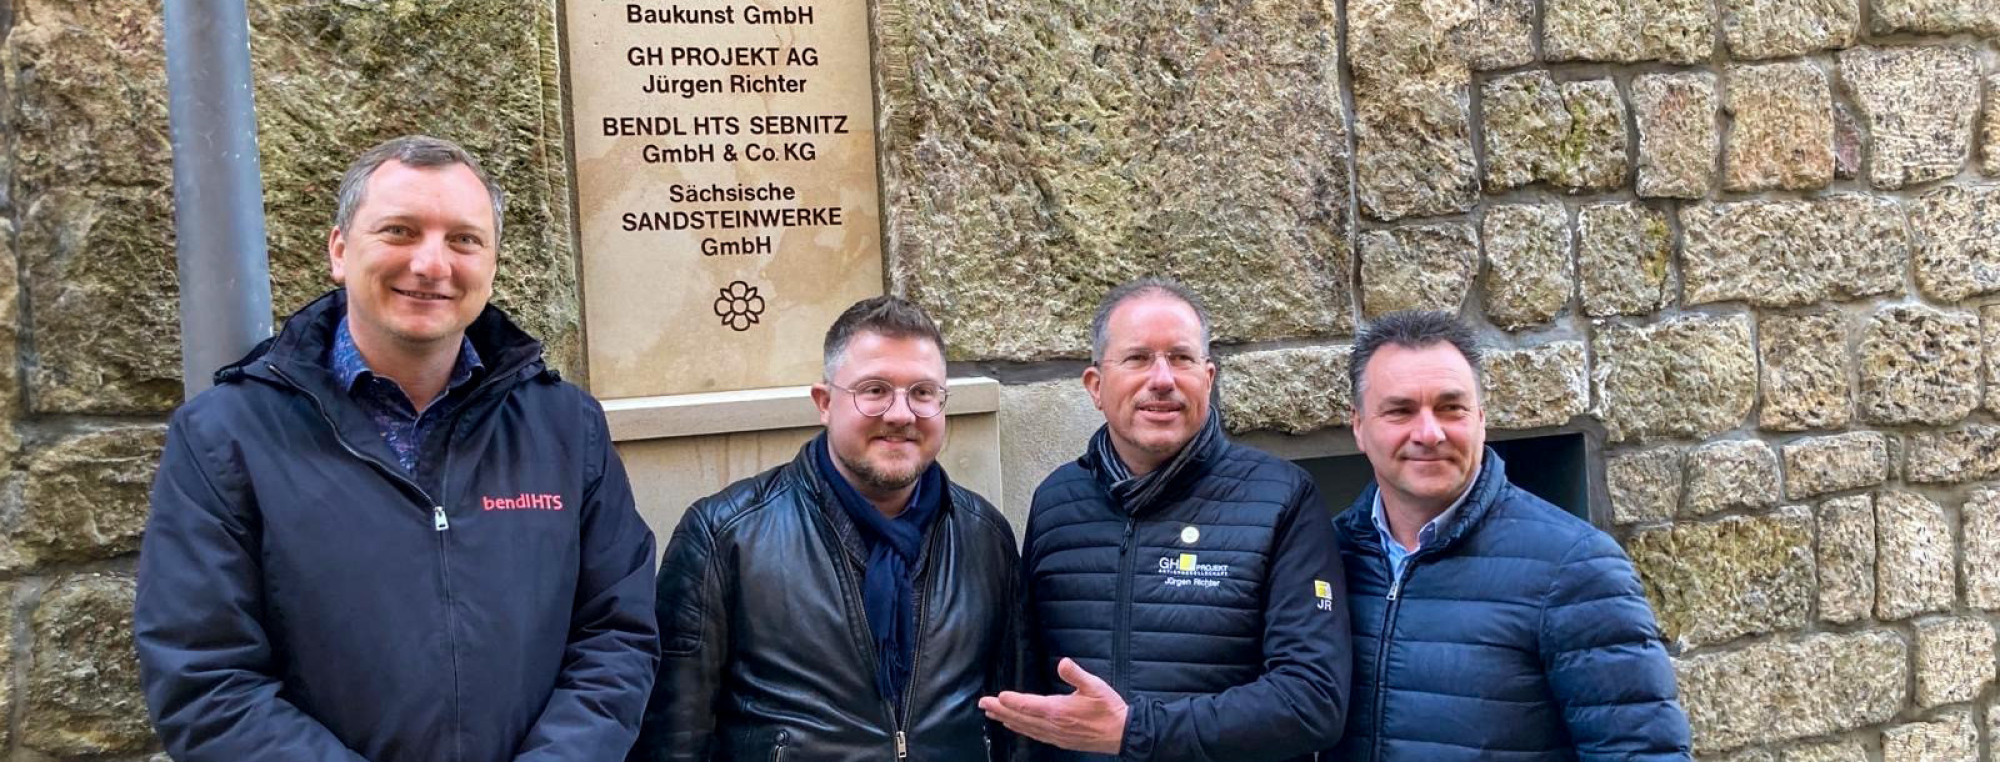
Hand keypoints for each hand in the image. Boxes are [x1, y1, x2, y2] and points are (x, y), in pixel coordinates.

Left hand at [978, 657, 1127, 753]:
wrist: (1122, 734)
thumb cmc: (1109, 708)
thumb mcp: (1095, 686)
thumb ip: (1076, 675)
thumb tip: (1062, 662)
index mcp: (1058, 711)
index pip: (1028, 705)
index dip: (1010, 701)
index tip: (995, 697)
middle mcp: (1053, 725)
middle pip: (1021, 718)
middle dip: (1000, 710)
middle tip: (983, 704)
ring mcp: (1055, 735)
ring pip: (1026, 728)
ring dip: (1008, 720)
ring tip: (993, 715)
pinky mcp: (1060, 741)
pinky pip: (1035, 735)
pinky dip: (1022, 730)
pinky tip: (1016, 726)